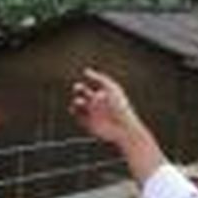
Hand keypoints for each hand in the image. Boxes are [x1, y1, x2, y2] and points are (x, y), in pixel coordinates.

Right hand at [70, 69, 165, 183]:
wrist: (122, 127)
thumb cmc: (120, 106)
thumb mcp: (111, 88)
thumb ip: (99, 78)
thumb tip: (86, 71)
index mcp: (104, 94)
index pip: (92, 85)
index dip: (87, 80)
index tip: (85, 77)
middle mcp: (98, 104)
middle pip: (83, 93)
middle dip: (78, 89)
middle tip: (77, 87)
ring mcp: (93, 114)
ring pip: (78, 106)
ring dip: (75, 102)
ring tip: (79, 101)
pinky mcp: (90, 125)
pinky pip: (79, 118)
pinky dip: (75, 113)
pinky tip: (76, 110)